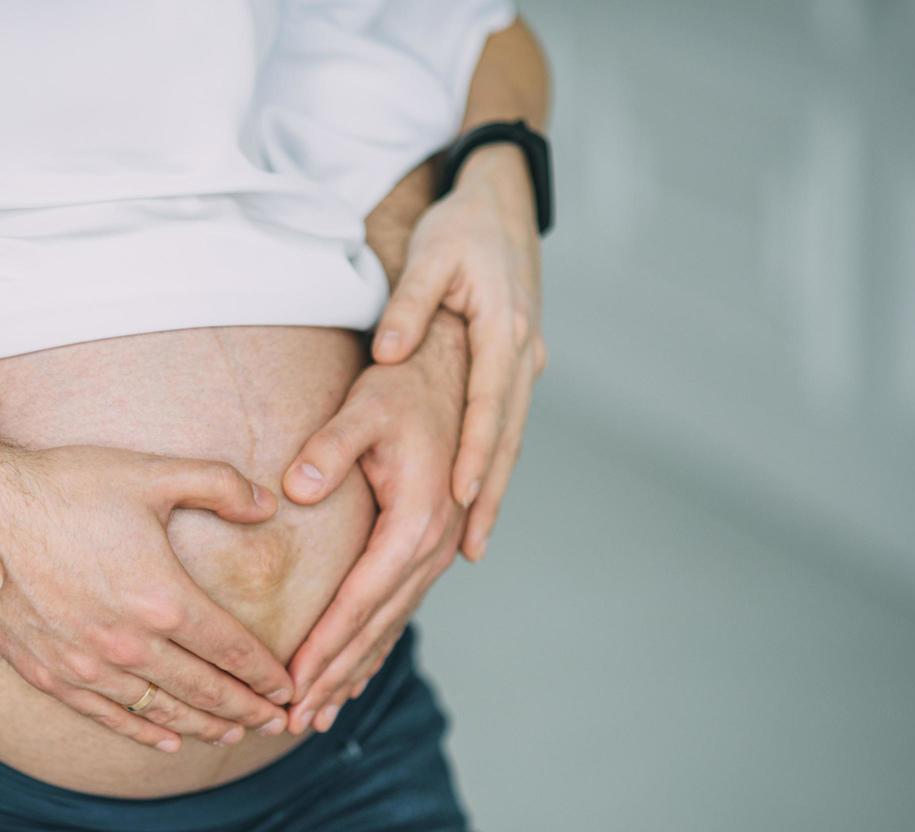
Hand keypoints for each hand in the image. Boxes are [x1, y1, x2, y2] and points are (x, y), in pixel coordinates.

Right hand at [0, 436, 294, 751]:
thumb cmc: (64, 485)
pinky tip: (168, 741)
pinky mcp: (48, 673)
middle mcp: (129, 644)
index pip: (233, 650)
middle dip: (248, 709)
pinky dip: (145, 732)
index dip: (267, 674)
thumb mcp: (149, 473)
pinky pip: (108, 716)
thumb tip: (272, 504)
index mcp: (163, 599)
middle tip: (278, 723)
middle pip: (205, 691)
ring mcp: (86, 665)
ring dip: (204, 727)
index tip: (289, 686)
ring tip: (234, 735)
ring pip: (162, 710)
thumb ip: (219, 484)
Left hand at [279, 313, 470, 733]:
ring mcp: (438, 549)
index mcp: (418, 521)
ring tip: (316, 718)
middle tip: (292, 724)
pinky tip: (350, 676)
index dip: (324, 646)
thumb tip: (295, 488)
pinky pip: (400, 610)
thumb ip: (329, 448)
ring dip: (353, 673)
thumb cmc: (405, 385)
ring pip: (390, 627)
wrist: (456, 368)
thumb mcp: (365, 408)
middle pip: (376, 628)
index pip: (361, 600)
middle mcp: (434, 545)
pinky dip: (373, 647)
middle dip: (333, 678)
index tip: (289, 685)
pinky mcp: (431, 546)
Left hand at [371, 144, 545, 561]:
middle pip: (505, 444)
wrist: (502, 199)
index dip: (474, 461)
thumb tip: (387, 352)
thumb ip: (408, 305)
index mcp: (504, 336)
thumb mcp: (432, 257)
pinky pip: (506, 428)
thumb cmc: (462, 227)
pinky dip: (494, 466)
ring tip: (475, 544)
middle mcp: (523, 358)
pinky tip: (480, 498)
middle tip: (471, 548)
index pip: (488, 412)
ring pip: (510, 443)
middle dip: (487, 501)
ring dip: (494, 494)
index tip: (460, 504)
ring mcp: (526, 364)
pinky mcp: (517, 366)